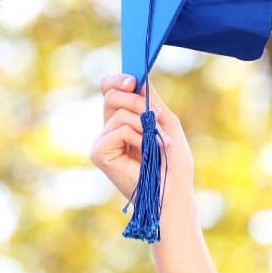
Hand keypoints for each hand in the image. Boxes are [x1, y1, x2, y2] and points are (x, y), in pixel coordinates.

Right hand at [90, 74, 194, 213]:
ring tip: (156, 145)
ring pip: (119, 113)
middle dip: (136, 101)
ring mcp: (101, 142)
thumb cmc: (173, 165)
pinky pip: (119, 129)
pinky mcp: (98, 153)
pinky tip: (144, 155)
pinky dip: (138, 139)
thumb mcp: (166, 123)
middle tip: (154, 117)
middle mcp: (108, 130)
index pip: (110, 91)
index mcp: (122, 122)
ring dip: (145, 126)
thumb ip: (151, 100)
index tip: (132, 80)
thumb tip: (137, 78)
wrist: (173, 194)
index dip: (117, 81)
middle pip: (111, 96)